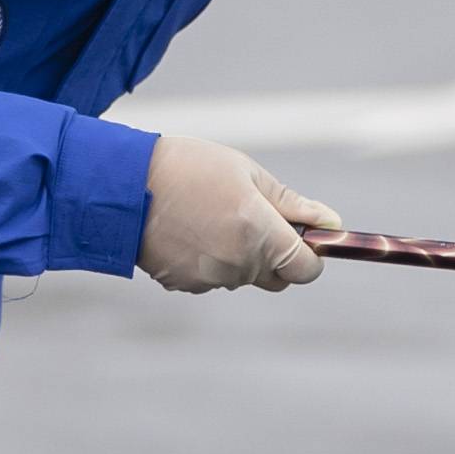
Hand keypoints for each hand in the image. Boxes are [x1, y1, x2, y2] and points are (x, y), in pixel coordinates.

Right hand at [140, 133, 344, 293]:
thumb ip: (292, 205)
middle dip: (276, 256)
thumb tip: (331, 223)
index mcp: (260, 235)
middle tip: (253, 219)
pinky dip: (210, 261)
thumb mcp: (247, 174)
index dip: (310, 255)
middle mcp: (238, 265)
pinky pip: (212, 278)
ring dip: (240, 256)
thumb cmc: (190, 168)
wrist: (123, 185)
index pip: (306, 269)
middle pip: (277, 278)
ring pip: (242, 277)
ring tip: (211, 216)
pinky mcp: (183, 284)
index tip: (302, 237)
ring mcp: (209, 279)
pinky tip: (190, 231)